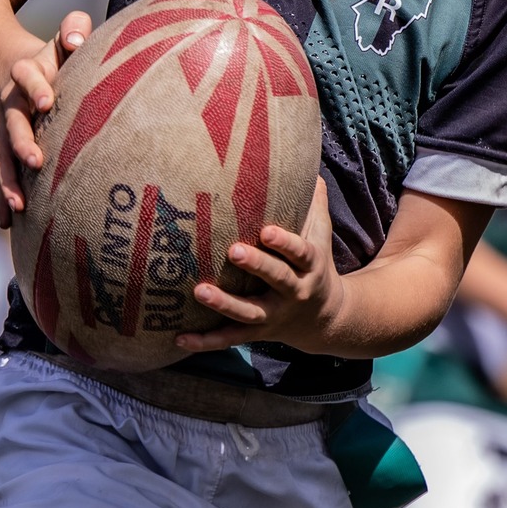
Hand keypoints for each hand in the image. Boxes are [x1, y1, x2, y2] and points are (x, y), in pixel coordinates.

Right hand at [0, 11, 93, 227]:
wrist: (19, 71)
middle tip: (35, 161)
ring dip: (8, 181)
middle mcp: (9, 104)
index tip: (48, 101)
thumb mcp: (66, 39)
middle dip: (21, 142)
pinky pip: (0, 176)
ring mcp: (3, 130)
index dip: (35, 86)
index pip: (26, 76)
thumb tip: (79, 39)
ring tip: (18, 207)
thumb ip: (74, 29)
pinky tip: (7, 224)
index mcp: (25, 74)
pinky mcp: (3, 152)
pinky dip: (1, 198)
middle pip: (11, 124)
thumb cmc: (58, 58)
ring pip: (1, 157)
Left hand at [176, 180, 342, 354]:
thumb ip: (314, 204)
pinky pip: (230, 338)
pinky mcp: (257, 332)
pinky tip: (180, 338)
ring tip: (199, 291)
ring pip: (249, 312)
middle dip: (256, 266)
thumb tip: (311, 166)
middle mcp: (294, 292)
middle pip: (277, 279)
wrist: (326, 319)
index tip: (267, 231)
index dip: (285, 243)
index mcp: (309, 266)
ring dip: (224, 304)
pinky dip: (206, 342)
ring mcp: (274, 315)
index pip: (300, 253)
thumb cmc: (315, 266)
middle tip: (233, 251)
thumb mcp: (321, 236)